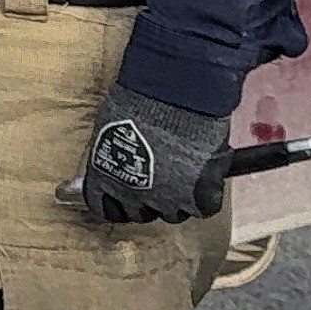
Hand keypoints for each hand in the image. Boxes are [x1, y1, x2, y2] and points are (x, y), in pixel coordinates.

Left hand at [79, 82, 229, 223]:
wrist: (174, 95)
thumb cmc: (140, 100)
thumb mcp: (111, 126)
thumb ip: (114, 151)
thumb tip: (121, 154)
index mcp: (103, 178)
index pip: (104, 207)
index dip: (118, 202)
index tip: (128, 194)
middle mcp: (130, 195)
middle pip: (140, 213)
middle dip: (150, 199)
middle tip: (162, 180)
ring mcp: (166, 200)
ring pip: (173, 213)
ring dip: (179, 199)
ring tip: (187, 174)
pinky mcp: (198, 198)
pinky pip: (204, 207)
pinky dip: (207, 196)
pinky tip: (207, 178)